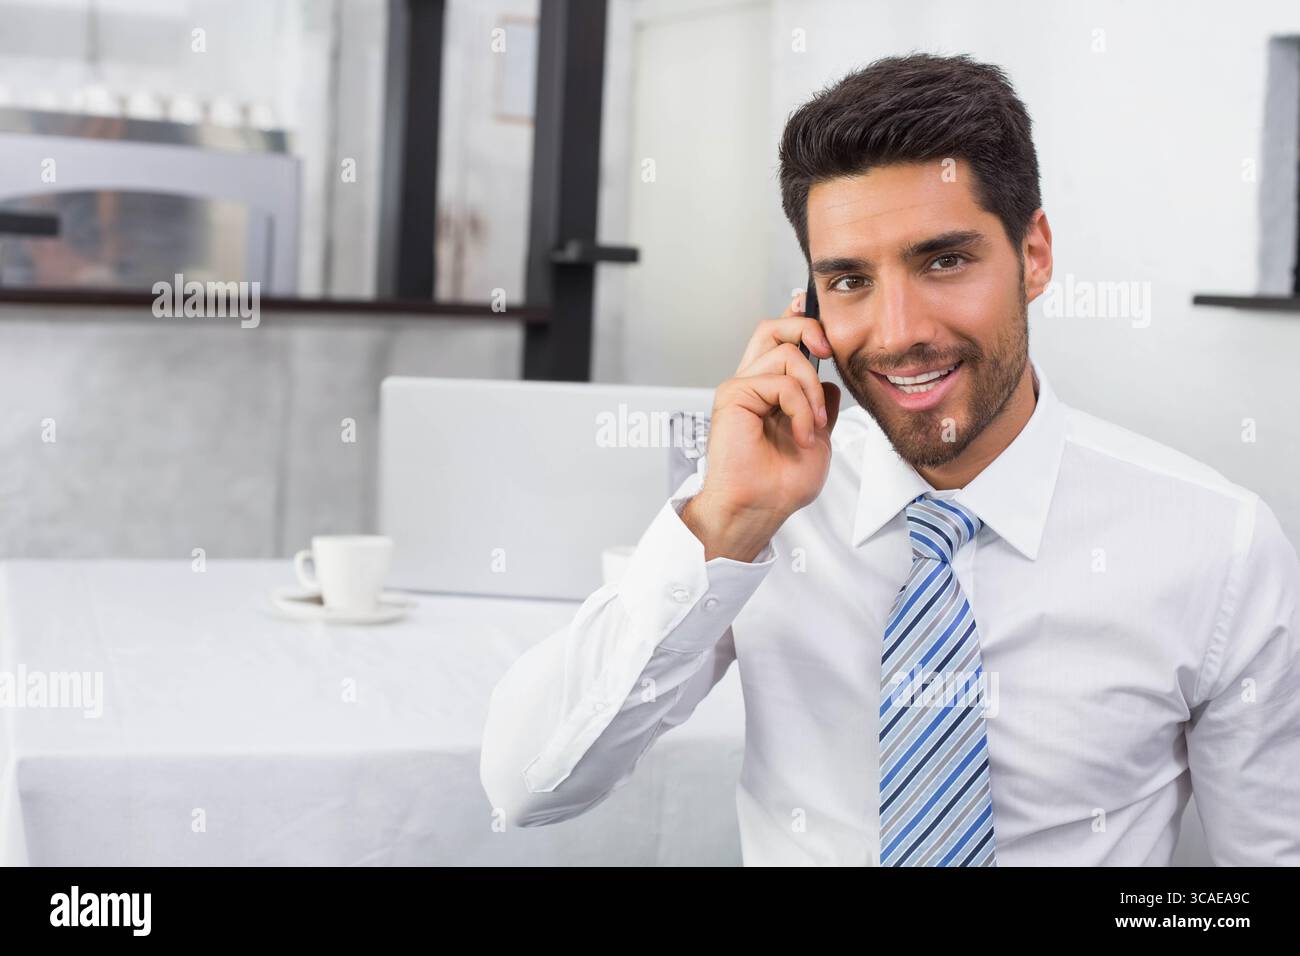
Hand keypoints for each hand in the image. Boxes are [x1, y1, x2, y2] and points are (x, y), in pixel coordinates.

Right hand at [682, 291, 840, 560]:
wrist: (761, 507)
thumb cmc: (782, 482)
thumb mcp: (817, 435)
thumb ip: (821, 404)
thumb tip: (828, 381)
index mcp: (768, 390)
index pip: (780, 340)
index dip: (798, 318)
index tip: (818, 315)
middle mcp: (752, 383)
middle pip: (773, 327)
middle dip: (806, 327)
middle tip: (828, 352)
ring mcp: (741, 387)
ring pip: (786, 352)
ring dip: (812, 389)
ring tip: (814, 425)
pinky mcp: (733, 395)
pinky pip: (780, 382)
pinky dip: (801, 408)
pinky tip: (802, 434)